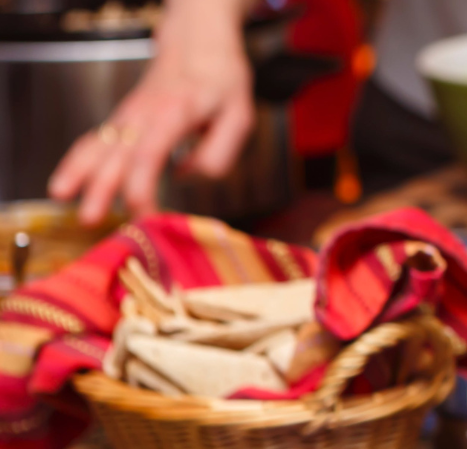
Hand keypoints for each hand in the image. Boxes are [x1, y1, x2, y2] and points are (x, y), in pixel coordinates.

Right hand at [48, 0, 252, 225]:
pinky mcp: (122, 121)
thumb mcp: (239, 116)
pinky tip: (63, 185)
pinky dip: (76, 162)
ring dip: (77, 172)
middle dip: (101, 187)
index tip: (144, 213)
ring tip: (60, 198)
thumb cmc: (221, 82)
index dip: (142, 185)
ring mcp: (129, 116)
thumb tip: (185, 176)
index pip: (150, 152)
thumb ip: (219, 151)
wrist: (199, 45)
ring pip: (96, 142)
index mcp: (176, 113)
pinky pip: (93, 141)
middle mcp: (144, 114)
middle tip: (91, 218)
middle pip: (116, 153)